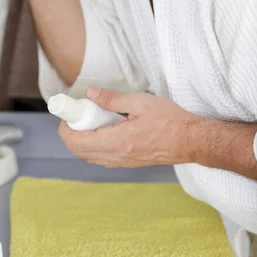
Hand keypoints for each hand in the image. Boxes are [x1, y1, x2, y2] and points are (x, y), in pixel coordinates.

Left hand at [59, 88, 199, 167]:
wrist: (190, 140)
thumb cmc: (169, 121)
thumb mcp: (139, 102)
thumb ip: (112, 99)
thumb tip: (92, 94)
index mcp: (116, 142)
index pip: (77, 142)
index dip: (66, 128)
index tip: (68, 113)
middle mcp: (116, 156)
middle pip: (80, 151)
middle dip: (73, 132)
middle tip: (79, 113)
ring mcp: (122, 162)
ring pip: (91, 156)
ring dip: (84, 140)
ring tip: (93, 119)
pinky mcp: (129, 163)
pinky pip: (103, 158)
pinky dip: (96, 145)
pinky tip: (105, 129)